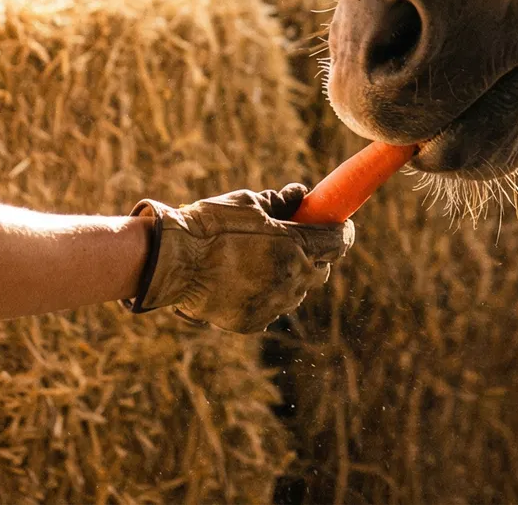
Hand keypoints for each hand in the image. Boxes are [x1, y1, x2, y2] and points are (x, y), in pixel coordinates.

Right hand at [130, 184, 351, 333]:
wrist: (175, 263)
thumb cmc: (212, 226)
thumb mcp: (249, 203)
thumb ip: (280, 201)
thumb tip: (300, 194)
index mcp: (296, 246)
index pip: (337, 242)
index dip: (342, 231)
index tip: (341, 225)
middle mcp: (291, 280)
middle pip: (321, 270)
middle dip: (317, 255)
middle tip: (302, 241)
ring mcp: (273, 304)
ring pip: (297, 292)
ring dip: (292, 277)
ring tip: (269, 261)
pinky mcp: (252, 321)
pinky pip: (271, 308)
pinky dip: (268, 295)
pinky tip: (249, 280)